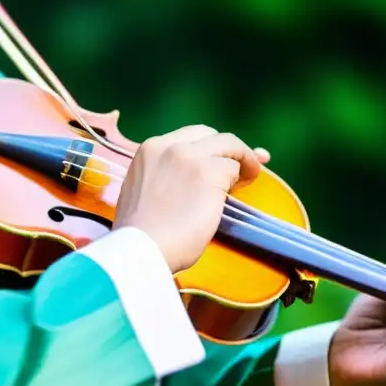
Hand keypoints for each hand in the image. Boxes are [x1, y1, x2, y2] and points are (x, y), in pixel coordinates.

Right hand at [114, 125, 262, 272]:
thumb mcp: (144, 190)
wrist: (139, 250)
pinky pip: (235, 170)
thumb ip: (167, 176)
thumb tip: (195, 179)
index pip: (189, 137)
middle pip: (214, 136)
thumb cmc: (141, 234)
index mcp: (150, 150)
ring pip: (230, 148)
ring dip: (241, 166)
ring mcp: (190, 157)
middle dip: (232, 150)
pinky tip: (236, 196)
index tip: (223, 159)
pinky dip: (240, 182)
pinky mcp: (209, 173)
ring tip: (246, 183)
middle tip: (246, 168)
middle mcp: (169, 146)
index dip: (211, 148)